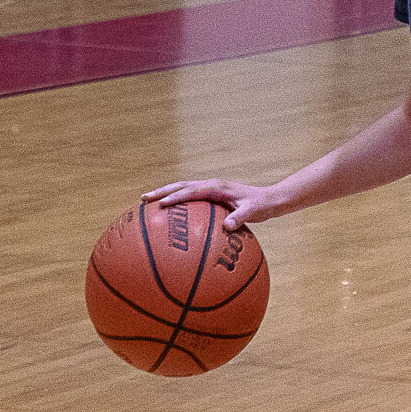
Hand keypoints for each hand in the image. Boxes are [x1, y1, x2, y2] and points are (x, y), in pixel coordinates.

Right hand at [141, 179, 281, 230]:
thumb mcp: (253, 212)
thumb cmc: (260, 206)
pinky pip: (188, 197)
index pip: (191, 191)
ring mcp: (208, 188)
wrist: (267, 199)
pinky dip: (175, 201)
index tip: (162, 204)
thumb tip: (227, 227)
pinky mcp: (209, 194)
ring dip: (164, 194)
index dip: (176, 197)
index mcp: (216, 187)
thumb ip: (240, 218)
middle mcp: (210, 185)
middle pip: (180, 186)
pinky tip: (167, 214)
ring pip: (181, 189)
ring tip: (147, 203)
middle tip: (143, 199)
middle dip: (161, 192)